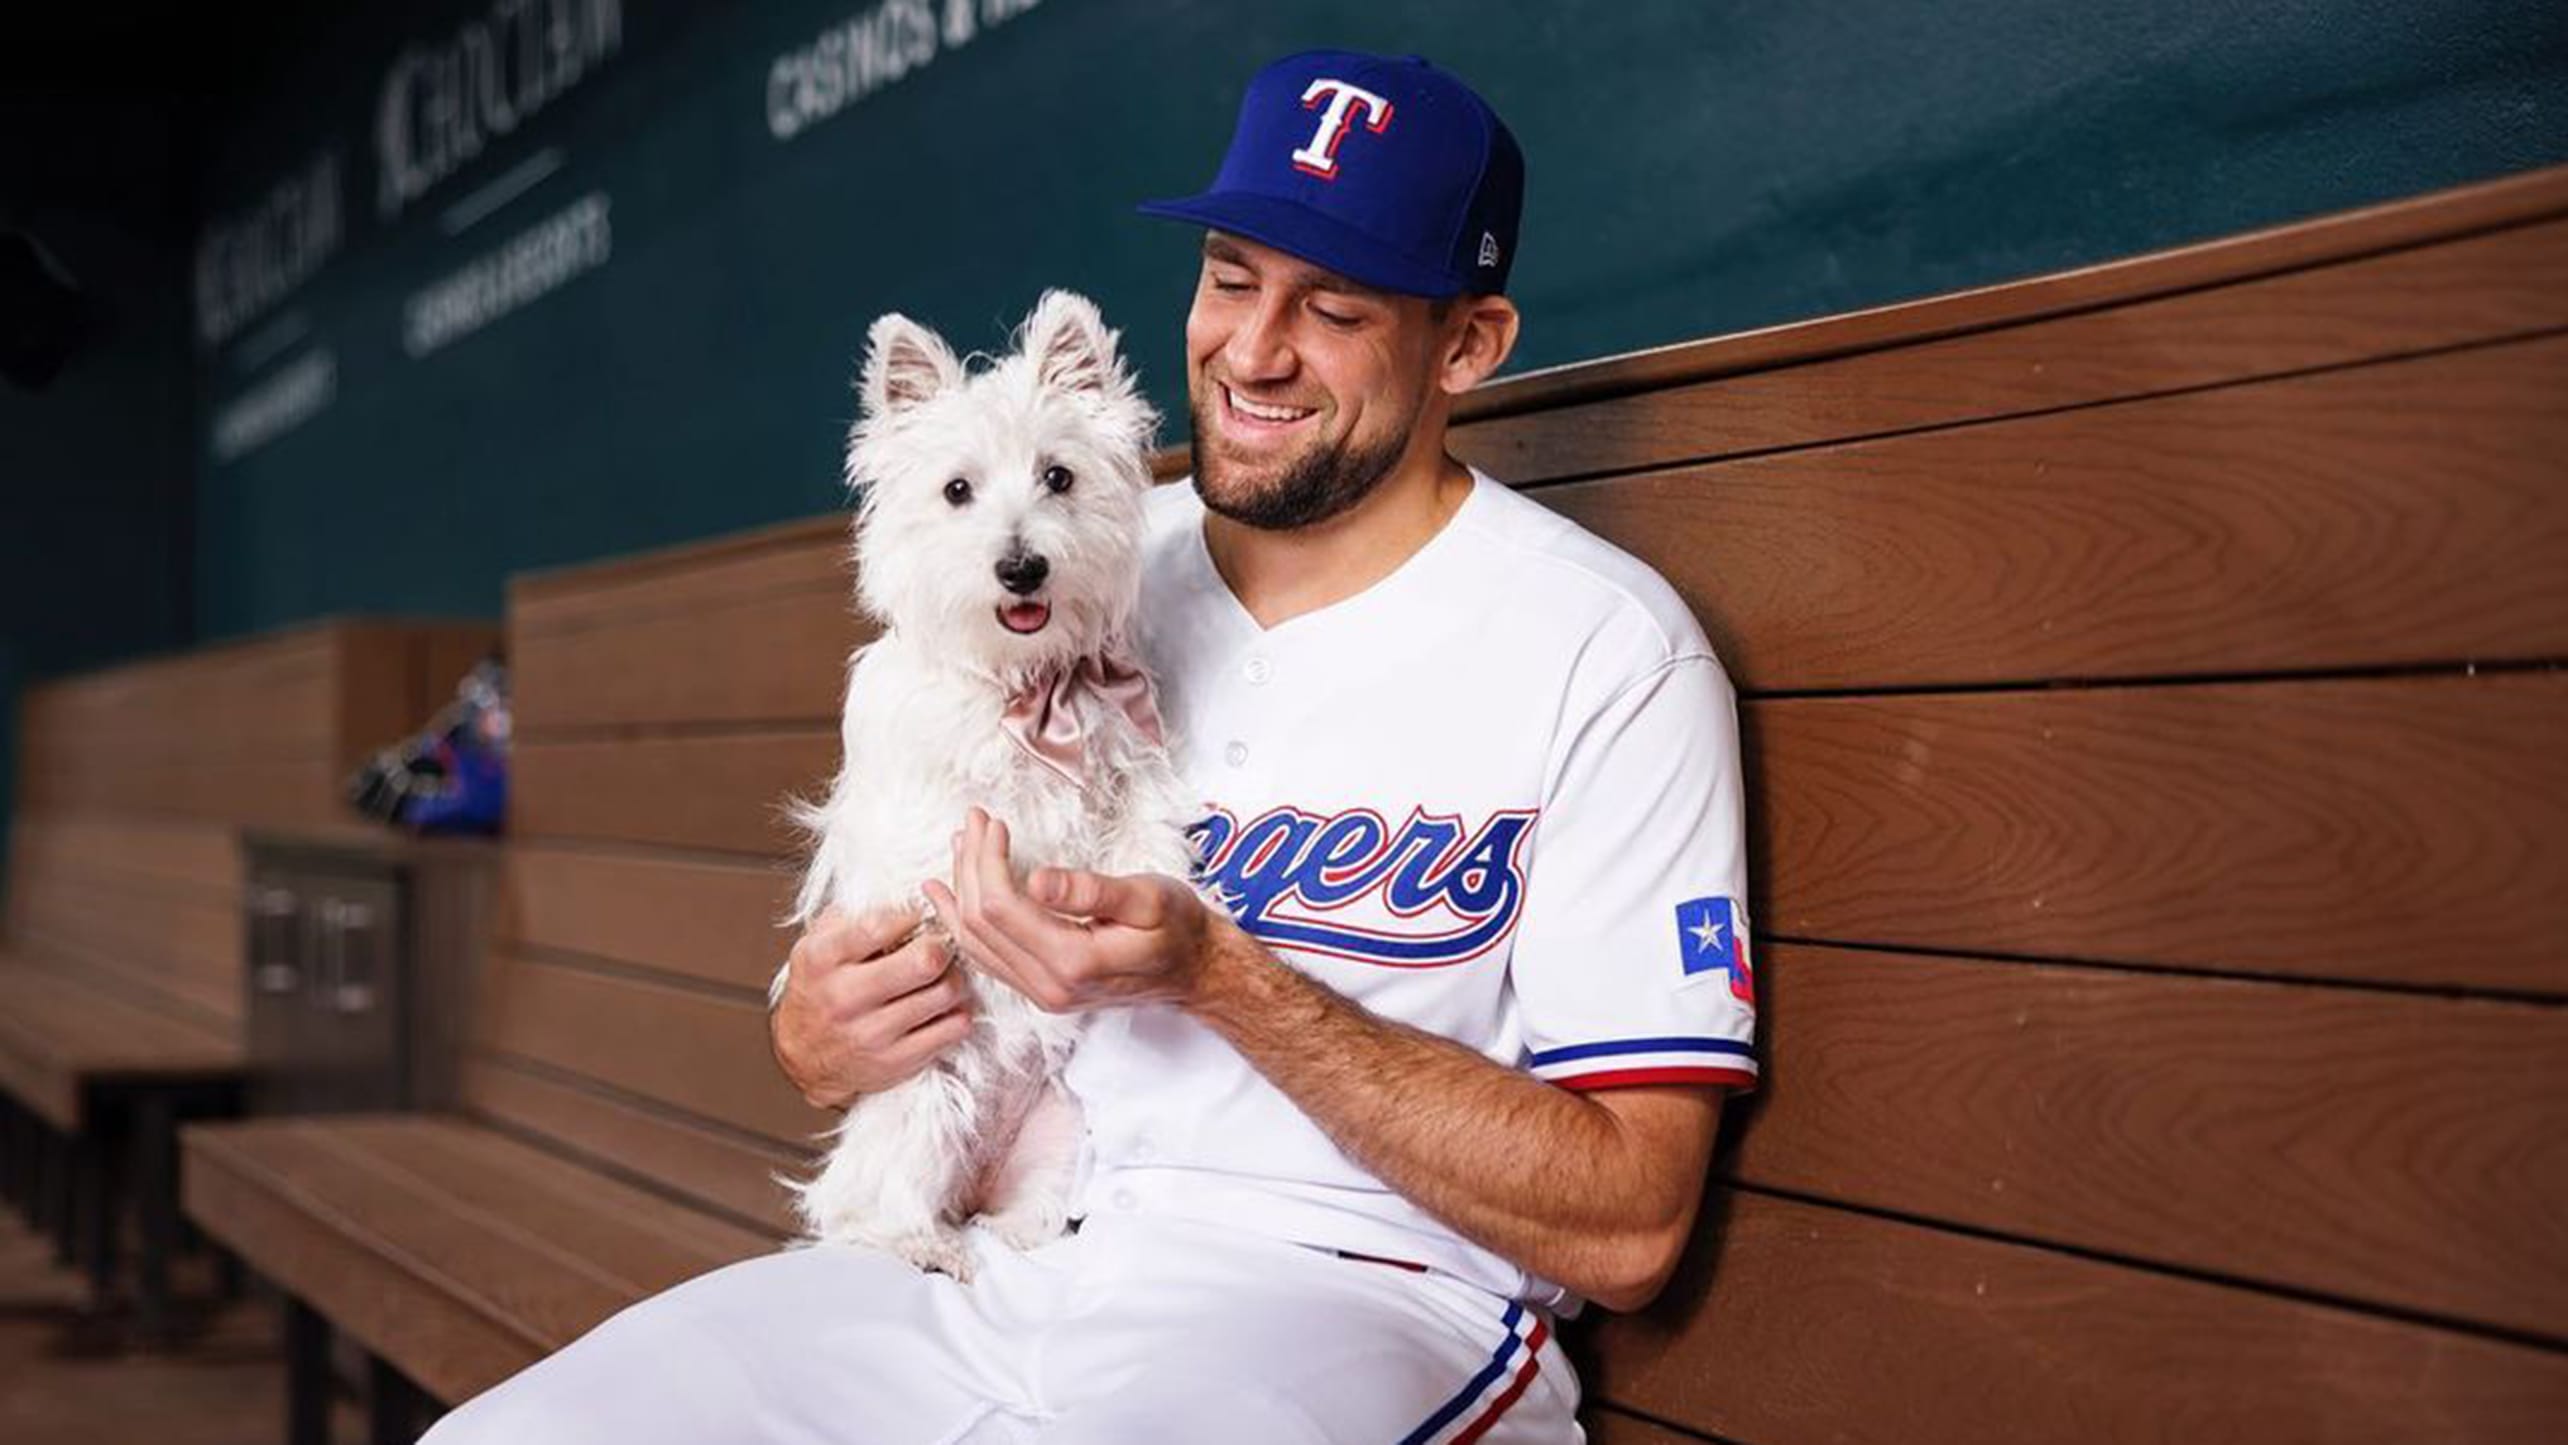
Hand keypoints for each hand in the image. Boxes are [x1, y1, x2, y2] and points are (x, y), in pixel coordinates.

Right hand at [769, 900, 972, 1109]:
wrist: (805, 1058)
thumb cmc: (820, 990)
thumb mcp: (817, 944)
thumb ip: (852, 915)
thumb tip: (905, 894)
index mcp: (821, 959)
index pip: (880, 924)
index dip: (911, 915)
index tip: (917, 917)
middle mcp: (843, 997)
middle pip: (924, 961)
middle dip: (943, 946)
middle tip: (941, 945)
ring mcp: (870, 1033)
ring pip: (945, 994)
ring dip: (955, 980)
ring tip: (943, 976)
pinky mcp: (895, 1061)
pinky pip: (952, 1029)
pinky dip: (958, 1013)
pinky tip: (944, 1007)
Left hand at [922, 807, 1221, 1013]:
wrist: (1197, 971)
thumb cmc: (1179, 928)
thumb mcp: (1147, 898)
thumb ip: (1091, 891)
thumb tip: (1035, 880)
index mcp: (1072, 962)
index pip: (1000, 908)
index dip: (986, 860)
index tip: (993, 822)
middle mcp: (1048, 987)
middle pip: (980, 924)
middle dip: (970, 866)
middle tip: (974, 821)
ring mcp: (1042, 993)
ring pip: (975, 942)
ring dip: (961, 891)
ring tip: (960, 846)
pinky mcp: (1041, 989)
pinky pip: (987, 957)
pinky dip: (964, 922)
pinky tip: (951, 897)